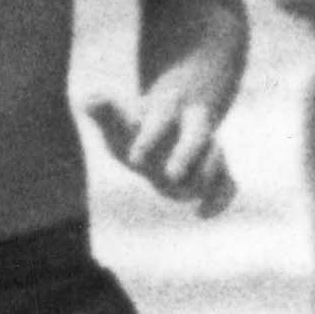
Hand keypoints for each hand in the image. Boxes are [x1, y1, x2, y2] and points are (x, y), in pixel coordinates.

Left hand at [87, 85, 235, 216]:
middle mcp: (193, 128)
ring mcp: (208, 149)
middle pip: (197, 136)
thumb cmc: (137, 128)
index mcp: (169, 112)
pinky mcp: (218, 173)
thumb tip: (87, 99)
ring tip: (188, 192)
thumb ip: (106, 112)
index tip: (134, 161)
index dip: (149, 139)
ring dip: (205, 174)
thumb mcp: (120, 121)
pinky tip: (202, 214)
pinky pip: (228, 184)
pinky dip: (221, 199)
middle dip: (186, 154)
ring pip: (216, 157)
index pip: (161, 121)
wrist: (173, 126)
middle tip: (170, 175)